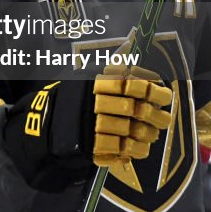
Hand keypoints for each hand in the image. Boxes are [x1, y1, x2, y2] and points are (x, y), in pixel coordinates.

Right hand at [2, 68, 170, 191]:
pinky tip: (141, 149)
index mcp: (95, 84)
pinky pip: (121, 150)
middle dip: (155, 116)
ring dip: (148, 134)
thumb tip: (139, 61)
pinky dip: (136, 151)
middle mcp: (94, 104)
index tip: (165, 95)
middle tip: (165, 119)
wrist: (45, 127)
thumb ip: (111, 73)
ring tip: (152, 135)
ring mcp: (92, 126)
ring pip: (131, 130)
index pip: (130, 85)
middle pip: (135, 109)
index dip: (152, 90)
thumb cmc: (73, 101)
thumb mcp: (86, 80)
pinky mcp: (91, 147)